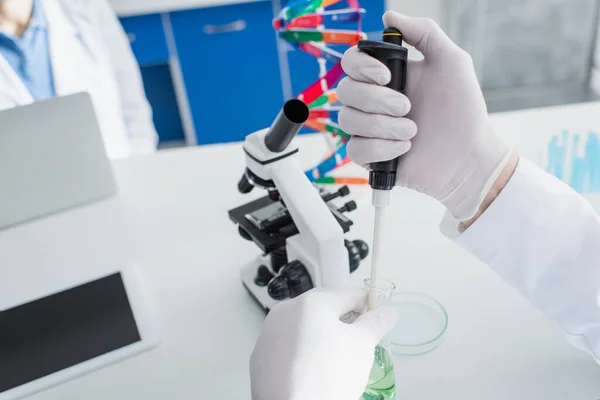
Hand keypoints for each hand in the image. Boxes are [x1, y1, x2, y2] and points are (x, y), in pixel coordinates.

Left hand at [250, 289, 396, 399]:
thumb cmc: (326, 376)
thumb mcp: (362, 345)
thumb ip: (376, 323)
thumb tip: (387, 312)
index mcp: (311, 302)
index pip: (350, 295)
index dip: (368, 308)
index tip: (376, 320)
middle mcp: (285, 311)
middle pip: (324, 310)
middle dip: (343, 324)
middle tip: (357, 346)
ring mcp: (269, 334)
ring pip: (304, 328)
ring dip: (320, 338)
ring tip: (334, 363)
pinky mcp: (260, 356)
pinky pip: (288, 347)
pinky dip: (301, 354)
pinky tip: (313, 372)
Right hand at [337, 11, 512, 220]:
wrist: (468, 156)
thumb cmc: (464, 110)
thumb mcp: (452, 61)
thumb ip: (424, 32)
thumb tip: (389, 16)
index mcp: (388, 76)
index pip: (351, 63)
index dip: (361, 67)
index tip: (386, 76)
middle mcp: (374, 101)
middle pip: (344, 90)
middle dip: (376, 100)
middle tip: (407, 107)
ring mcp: (370, 129)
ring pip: (347, 120)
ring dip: (381, 126)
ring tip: (412, 131)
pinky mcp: (370, 156)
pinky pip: (354, 149)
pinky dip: (380, 148)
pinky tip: (404, 148)